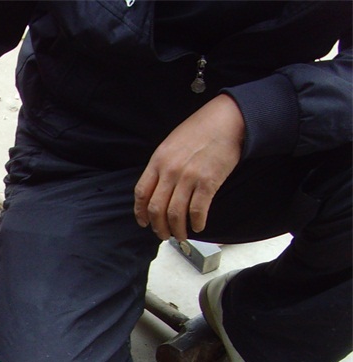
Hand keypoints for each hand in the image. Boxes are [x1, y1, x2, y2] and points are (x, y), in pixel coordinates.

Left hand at [133, 94, 243, 240]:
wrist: (227, 119)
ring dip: (177, 230)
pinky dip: (197, 222)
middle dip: (159, 226)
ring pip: (175, 214)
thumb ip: (162, 166)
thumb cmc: (200, 130)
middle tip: (163, 234)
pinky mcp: (208, 182)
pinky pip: (197, 210)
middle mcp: (170, 171)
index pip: (141, 193)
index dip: (141, 212)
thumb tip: (158, 190)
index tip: (144, 222)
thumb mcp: (170, 145)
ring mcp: (188, 177)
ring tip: (180, 236)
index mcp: (158, 161)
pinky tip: (198, 226)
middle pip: (157, 208)